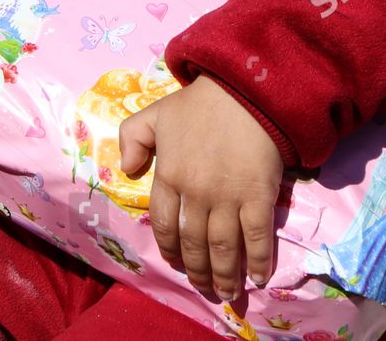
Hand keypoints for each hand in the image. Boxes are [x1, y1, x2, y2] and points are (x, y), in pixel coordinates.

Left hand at [119, 74, 283, 300]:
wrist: (245, 91)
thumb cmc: (199, 103)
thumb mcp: (153, 114)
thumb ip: (132, 139)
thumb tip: (127, 170)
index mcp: (169, 176)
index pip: (164, 225)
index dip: (169, 249)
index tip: (176, 263)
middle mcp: (195, 193)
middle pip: (193, 243)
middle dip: (196, 271)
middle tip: (202, 287)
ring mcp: (228, 197)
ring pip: (222, 248)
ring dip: (223, 275)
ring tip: (225, 293)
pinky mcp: (258, 197)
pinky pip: (257, 237)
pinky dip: (258, 261)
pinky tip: (257, 277)